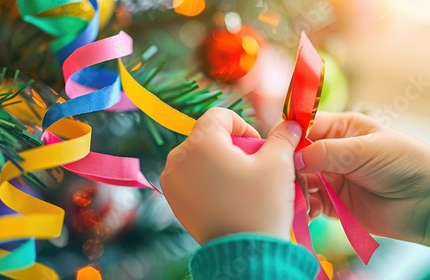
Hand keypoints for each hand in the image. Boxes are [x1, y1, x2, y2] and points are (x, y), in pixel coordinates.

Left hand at [160, 107, 302, 243]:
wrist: (243, 254)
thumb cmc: (260, 207)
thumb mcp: (278, 165)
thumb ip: (283, 137)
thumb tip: (291, 123)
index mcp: (200, 143)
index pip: (220, 115)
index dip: (242, 126)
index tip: (257, 148)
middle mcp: (178, 157)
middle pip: (208, 135)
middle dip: (232, 146)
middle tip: (252, 169)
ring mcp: (171, 179)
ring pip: (199, 155)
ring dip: (220, 162)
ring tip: (239, 184)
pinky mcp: (172, 198)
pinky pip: (190, 175)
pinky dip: (207, 178)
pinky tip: (225, 196)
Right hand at [295, 112, 429, 245]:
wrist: (427, 204)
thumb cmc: (405, 164)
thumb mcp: (366, 150)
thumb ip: (328, 152)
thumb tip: (293, 157)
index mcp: (339, 129)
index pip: (303, 127)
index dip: (287, 136)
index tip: (274, 149)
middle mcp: (330, 152)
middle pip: (295, 156)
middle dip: (288, 166)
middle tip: (283, 178)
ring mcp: (329, 178)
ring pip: (298, 180)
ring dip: (294, 188)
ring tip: (296, 196)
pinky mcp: (330, 204)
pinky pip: (308, 203)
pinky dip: (303, 206)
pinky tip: (307, 210)